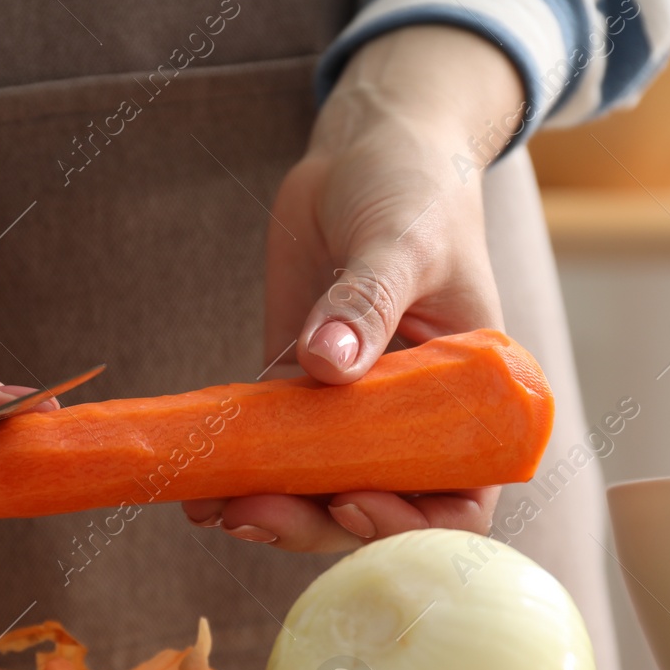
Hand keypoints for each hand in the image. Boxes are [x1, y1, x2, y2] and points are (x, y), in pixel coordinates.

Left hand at [182, 26, 524, 550]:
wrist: (369, 148)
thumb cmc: (416, 188)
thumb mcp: (401, 240)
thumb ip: (366, 302)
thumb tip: (326, 363)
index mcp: (470, 398)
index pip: (461, 496)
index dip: (409, 521)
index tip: (351, 500)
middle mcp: (416, 416)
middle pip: (377, 504)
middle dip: (315, 520)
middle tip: (252, 512)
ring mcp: (355, 407)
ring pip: (320, 486)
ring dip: (271, 505)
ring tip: (215, 506)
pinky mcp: (301, 384)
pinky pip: (275, 443)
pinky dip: (240, 469)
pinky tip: (198, 487)